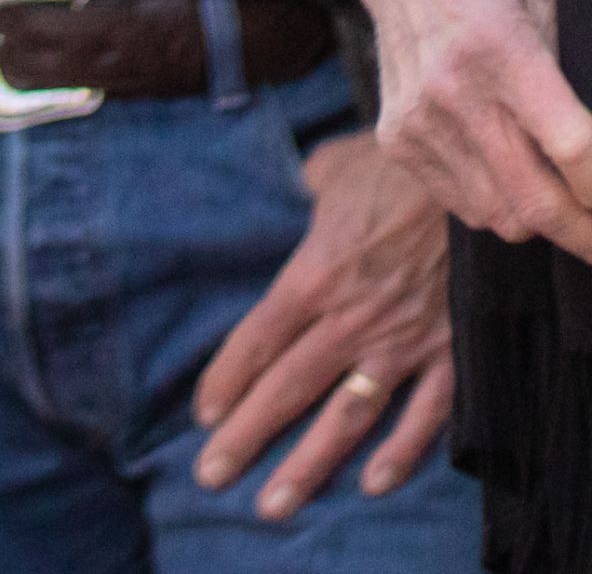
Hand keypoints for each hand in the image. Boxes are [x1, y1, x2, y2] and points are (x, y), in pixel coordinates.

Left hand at [192, 130, 455, 510]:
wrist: (470, 181)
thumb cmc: (391, 169)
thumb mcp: (327, 173)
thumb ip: (300, 195)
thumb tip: (291, 192)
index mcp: (312, 277)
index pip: (255, 341)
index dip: (225, 382)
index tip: (203, 417)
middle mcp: (350, 319)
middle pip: (287, 388)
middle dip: (246, 437)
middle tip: (212, 476)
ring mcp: (402, 342)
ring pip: (348, 416)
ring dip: (310, 463)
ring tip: (275, 503)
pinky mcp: (450, 353)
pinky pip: (426, 414)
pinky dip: (402, 452)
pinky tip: (374, 484)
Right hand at [351, 0, 591, 259]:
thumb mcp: (551, 5)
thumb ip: (575, 80)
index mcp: (501, 49)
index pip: (574, 150)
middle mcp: (451, 90)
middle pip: (536, 203)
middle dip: (587, 233)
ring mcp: (417, 118)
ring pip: (500, 216)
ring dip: (540, 218)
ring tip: (560, 192)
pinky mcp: (394, 135)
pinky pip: (461, 203)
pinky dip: (496, 203)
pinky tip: (509, 169)